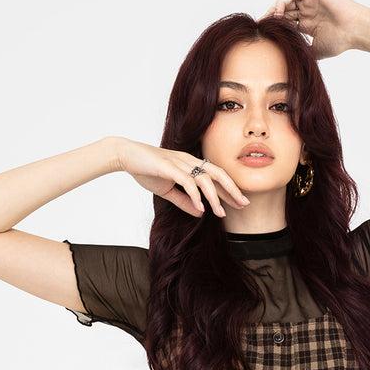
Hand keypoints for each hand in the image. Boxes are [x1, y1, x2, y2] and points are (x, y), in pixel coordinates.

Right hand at [112, 138, 249, 217]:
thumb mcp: (168, 190)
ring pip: (204, 179)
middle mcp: (188, 161)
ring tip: (221, 213)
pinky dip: (195, 195)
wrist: (125, 156)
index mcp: (190, 164)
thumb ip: (184, 201)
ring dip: (215, 197)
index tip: (241, 203)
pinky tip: (201, 208)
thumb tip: (200, 213)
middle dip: (232, 189)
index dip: (229, 189)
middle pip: (217, 173)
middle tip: (244, 204)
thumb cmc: (146, 170)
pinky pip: (187, 181)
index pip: (215, 177)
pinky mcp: (168, 166)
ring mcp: (179, 163)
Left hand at [260, 0, 365, 58]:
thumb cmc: (341, 41)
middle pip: (284, 10)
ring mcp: (310, 0)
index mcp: (308, 23)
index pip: (287, 22)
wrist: (355, 31)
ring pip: (287, 0)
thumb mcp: (316, 50)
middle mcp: (307, 10)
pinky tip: (279, 12)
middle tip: (260, 26)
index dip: (275, 27)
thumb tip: (290, 63)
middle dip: (271, 17)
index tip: (264, 35)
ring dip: (276, 9)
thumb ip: (304, 52)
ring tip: (269, 20)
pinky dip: (284, 1)